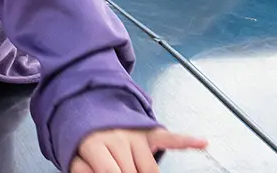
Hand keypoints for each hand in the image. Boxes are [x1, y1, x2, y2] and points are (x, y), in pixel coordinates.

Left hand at [69, 127, 207, 172]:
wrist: (89, 110)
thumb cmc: (84, 143)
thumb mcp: (74, 159)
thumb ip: (82, 170)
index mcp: (96, 143)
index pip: (111, 172)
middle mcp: (118, 137)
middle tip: (127, 171)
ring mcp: (136, 134)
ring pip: (150, 170)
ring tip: (133, 168)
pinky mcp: (149, 133)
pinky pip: (170, 138)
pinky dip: (186, 141)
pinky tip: (202, 143)